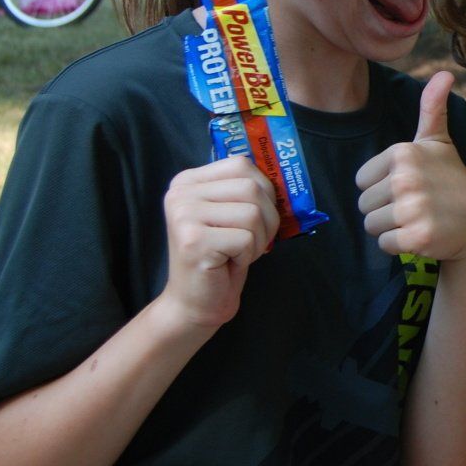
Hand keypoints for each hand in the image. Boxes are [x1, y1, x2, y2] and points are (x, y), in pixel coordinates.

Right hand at [160, 154, 280, 330]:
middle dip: (267, 218)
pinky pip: (247, 238)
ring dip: (258, 239)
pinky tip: (229, 263)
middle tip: (251, 240)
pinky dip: (248, 255)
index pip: (241, 164)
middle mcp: (180, 193)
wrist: (197, 302)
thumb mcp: (233, 215)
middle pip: (251, 188)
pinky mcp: (194, 239)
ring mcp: (184, 215)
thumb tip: (284, 174)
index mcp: (188, 181)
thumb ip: (248, 190)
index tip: (256, 215)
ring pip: (253, 213)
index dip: (264, 191)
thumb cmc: (222, 257)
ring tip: (238, 252)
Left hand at [356, 71, 465, 259]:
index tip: (411, 188)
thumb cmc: (453, 183)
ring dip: (392, 229)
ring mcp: (411, 208)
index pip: (363, 181)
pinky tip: (422, 237)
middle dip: (385, 211)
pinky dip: (400, 247)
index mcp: (403, 153)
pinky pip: (384, 245)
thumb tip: (444, 72)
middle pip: (364, 205)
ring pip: (372, 226)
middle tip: (416, 208)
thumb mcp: (439, 143)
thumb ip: (431, 109)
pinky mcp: (415, 236)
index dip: (383, 188)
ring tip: (419, 221)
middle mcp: (405, 178)